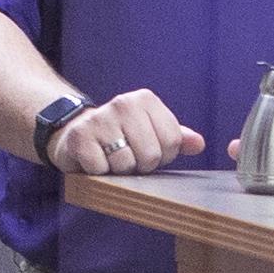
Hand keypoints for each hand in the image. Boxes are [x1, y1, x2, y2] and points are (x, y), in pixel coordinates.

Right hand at [51, 89, 202, 175]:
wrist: (75, 133)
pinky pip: (101, 169)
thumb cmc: (120, 136)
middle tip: (127, 156)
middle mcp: (123, 103)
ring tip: (110, 158)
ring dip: (119, 171)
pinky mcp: (80, 137)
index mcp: (145, 100)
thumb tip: (199, 144)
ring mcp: (100, 118)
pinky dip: (99, 172)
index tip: (146, 149)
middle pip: (151, 155)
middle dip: (141, 165)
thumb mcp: (150, 131)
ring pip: (126, 164)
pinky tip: (94, 160)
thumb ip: (176, 137)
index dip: (163, 156)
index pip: (173, 142)